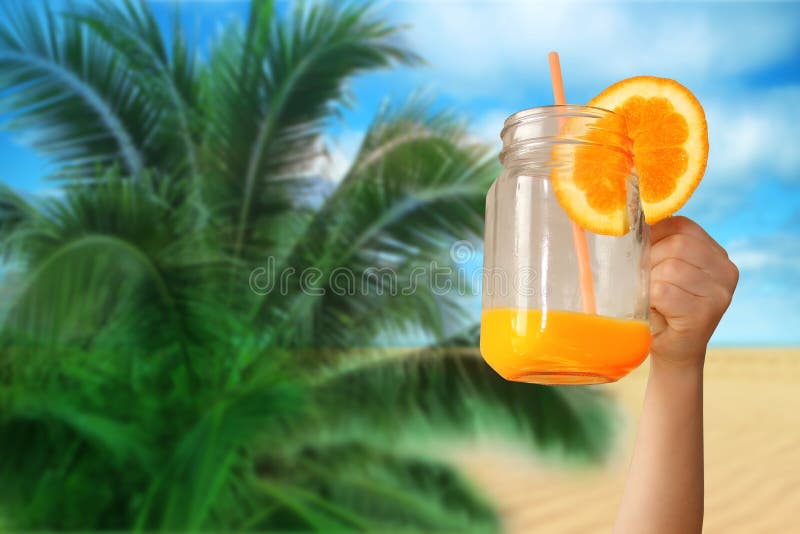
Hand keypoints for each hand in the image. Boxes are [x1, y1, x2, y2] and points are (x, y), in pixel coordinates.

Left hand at [648, 216, 738, 368]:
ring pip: (669, 268)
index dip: (653, 235)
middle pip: (676, 245)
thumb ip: (659, 247)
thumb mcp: (664, 271)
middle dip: (649, 260)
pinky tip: (655, 311)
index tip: (641, 254)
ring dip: (648, 283)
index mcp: (716, 255)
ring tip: (651, 299)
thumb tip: (629, 219)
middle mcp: (726, 270)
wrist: (673, 353)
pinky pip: (664, 291)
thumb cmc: (662, 308)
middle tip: (643, 283)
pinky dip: (650, 300)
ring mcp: (720, 292)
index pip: (681, 226)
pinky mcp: (706, 312)